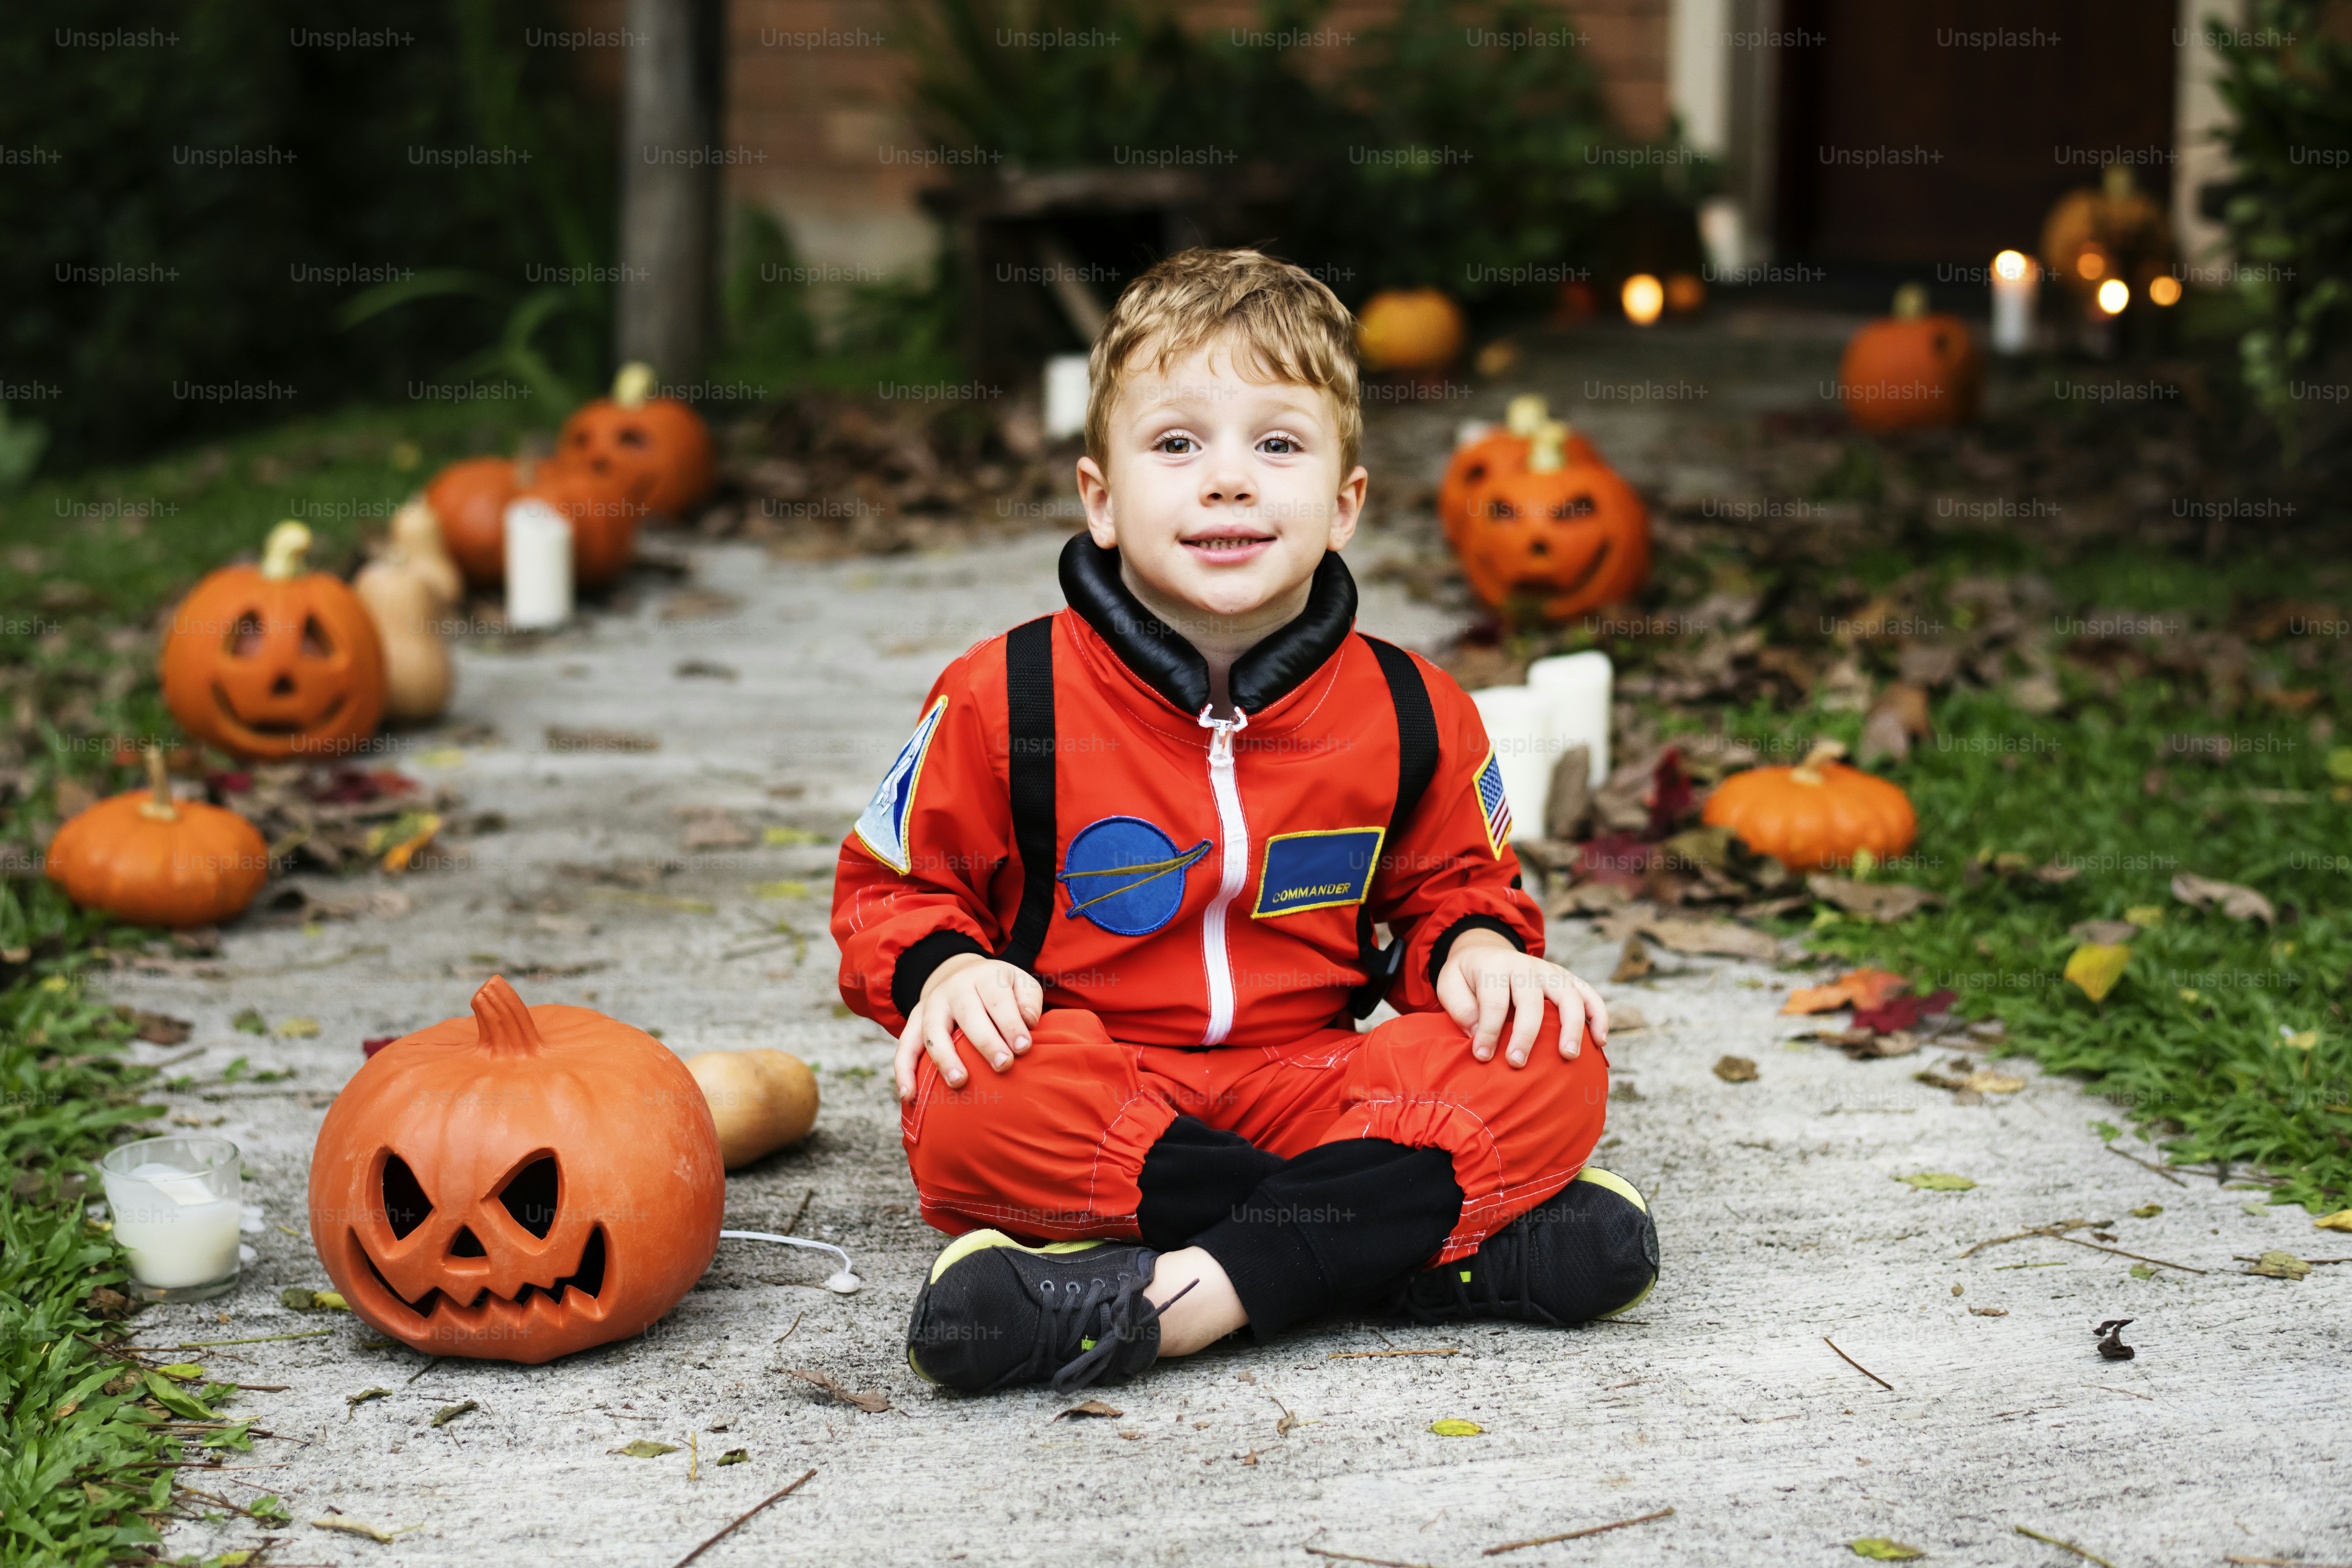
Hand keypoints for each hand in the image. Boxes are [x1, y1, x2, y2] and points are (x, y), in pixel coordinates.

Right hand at [895, 953, 1042, 1100]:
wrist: (960, 975)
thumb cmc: (998, 990)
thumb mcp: (1019, 983)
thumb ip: (1029, 1000)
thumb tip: (1029, 1023)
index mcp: (984, 977)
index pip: (997, 999)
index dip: (1011, 1023)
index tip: (1024, 1047)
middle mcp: (954, 989)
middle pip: (967, 1013)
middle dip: (985, 1041)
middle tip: (1002, 1065)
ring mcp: (931, 1006)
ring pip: (933, 1031)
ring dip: (944, 1057)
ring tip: (959, 1082)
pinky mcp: (913, 1022)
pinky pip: (904, 1047)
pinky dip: (904, 1071)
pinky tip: (910, 1096)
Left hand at [1435, 930, 1606, 1067]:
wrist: (1486, 952)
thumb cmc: (1467, 978)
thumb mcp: (1449, 985)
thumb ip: (1459, 1007)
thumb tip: (1477, 1032)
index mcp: (1494, 966)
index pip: (1494, 1001)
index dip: (1489, 1031)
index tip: (1482, 1057)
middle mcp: (1525, 965)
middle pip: (1531, 1000)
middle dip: (1525, 1034)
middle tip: (1517, 1064)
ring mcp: (1550, 971)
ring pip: (1568, 995)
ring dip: (1571, 1026)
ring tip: (1569, 1055)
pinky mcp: (1566, 978)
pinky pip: (1588, 993)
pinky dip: (1599, 1015)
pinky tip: (1600, 1042)